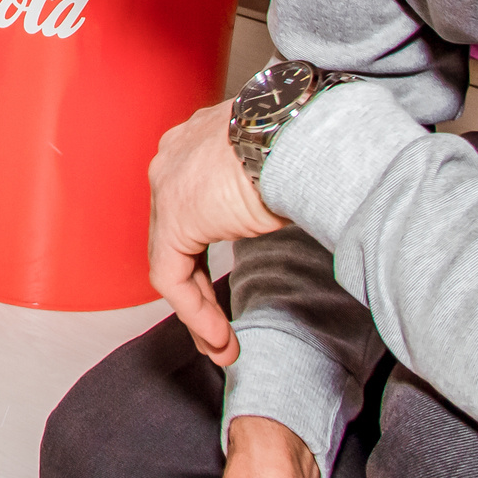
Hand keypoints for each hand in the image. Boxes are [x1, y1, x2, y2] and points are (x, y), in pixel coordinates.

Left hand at [148, 99, 285, 366]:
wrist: (301, 131)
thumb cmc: (310, 140)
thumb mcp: (285, 164)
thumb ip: (271, 188)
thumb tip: (304, 206)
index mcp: (201, 139)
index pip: (194, 205)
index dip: (211, 250)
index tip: (231, 283)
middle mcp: (175, 156)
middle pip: (179, 235)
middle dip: (198, 288)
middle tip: (220, 330)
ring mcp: (168, 185)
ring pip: (172, 260)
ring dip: (198, 310)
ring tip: (222, 346)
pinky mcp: (172, 218)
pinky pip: (171, 276)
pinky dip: (195, 312)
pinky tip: (218, 337)